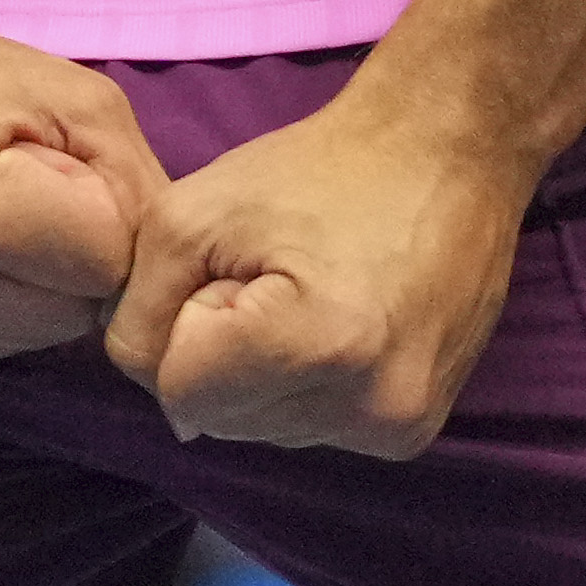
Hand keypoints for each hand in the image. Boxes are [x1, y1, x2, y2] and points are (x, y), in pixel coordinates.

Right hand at [0, 0, 168, 376]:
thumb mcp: (70, 94)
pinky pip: (11, 343)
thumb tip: (161, 270)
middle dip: (81, 252)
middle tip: (31, 190)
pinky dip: (13, 299)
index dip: (106, 210)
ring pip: (50, 334)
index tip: (64, 167)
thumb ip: (135, 182)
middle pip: (80, 309)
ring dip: (48, 281)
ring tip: (0, 217)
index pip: (105, 262)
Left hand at [104, 78, 528, 457]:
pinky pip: (312, 430)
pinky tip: (337, 328)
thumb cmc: (315, 169)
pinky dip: (304, 387)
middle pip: (222, 419)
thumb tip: (157, 392)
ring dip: (261, 375)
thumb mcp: (190, 212)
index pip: (180, 392)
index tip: (235, 270)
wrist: (444, 153)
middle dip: (221, 356)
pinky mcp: (416, 432)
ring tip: (308, 300)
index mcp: (317, 346)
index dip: (188, 322)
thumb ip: (140, 311)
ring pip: (264, 430)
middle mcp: (368, 409)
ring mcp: (399, 428)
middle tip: (273, 280)